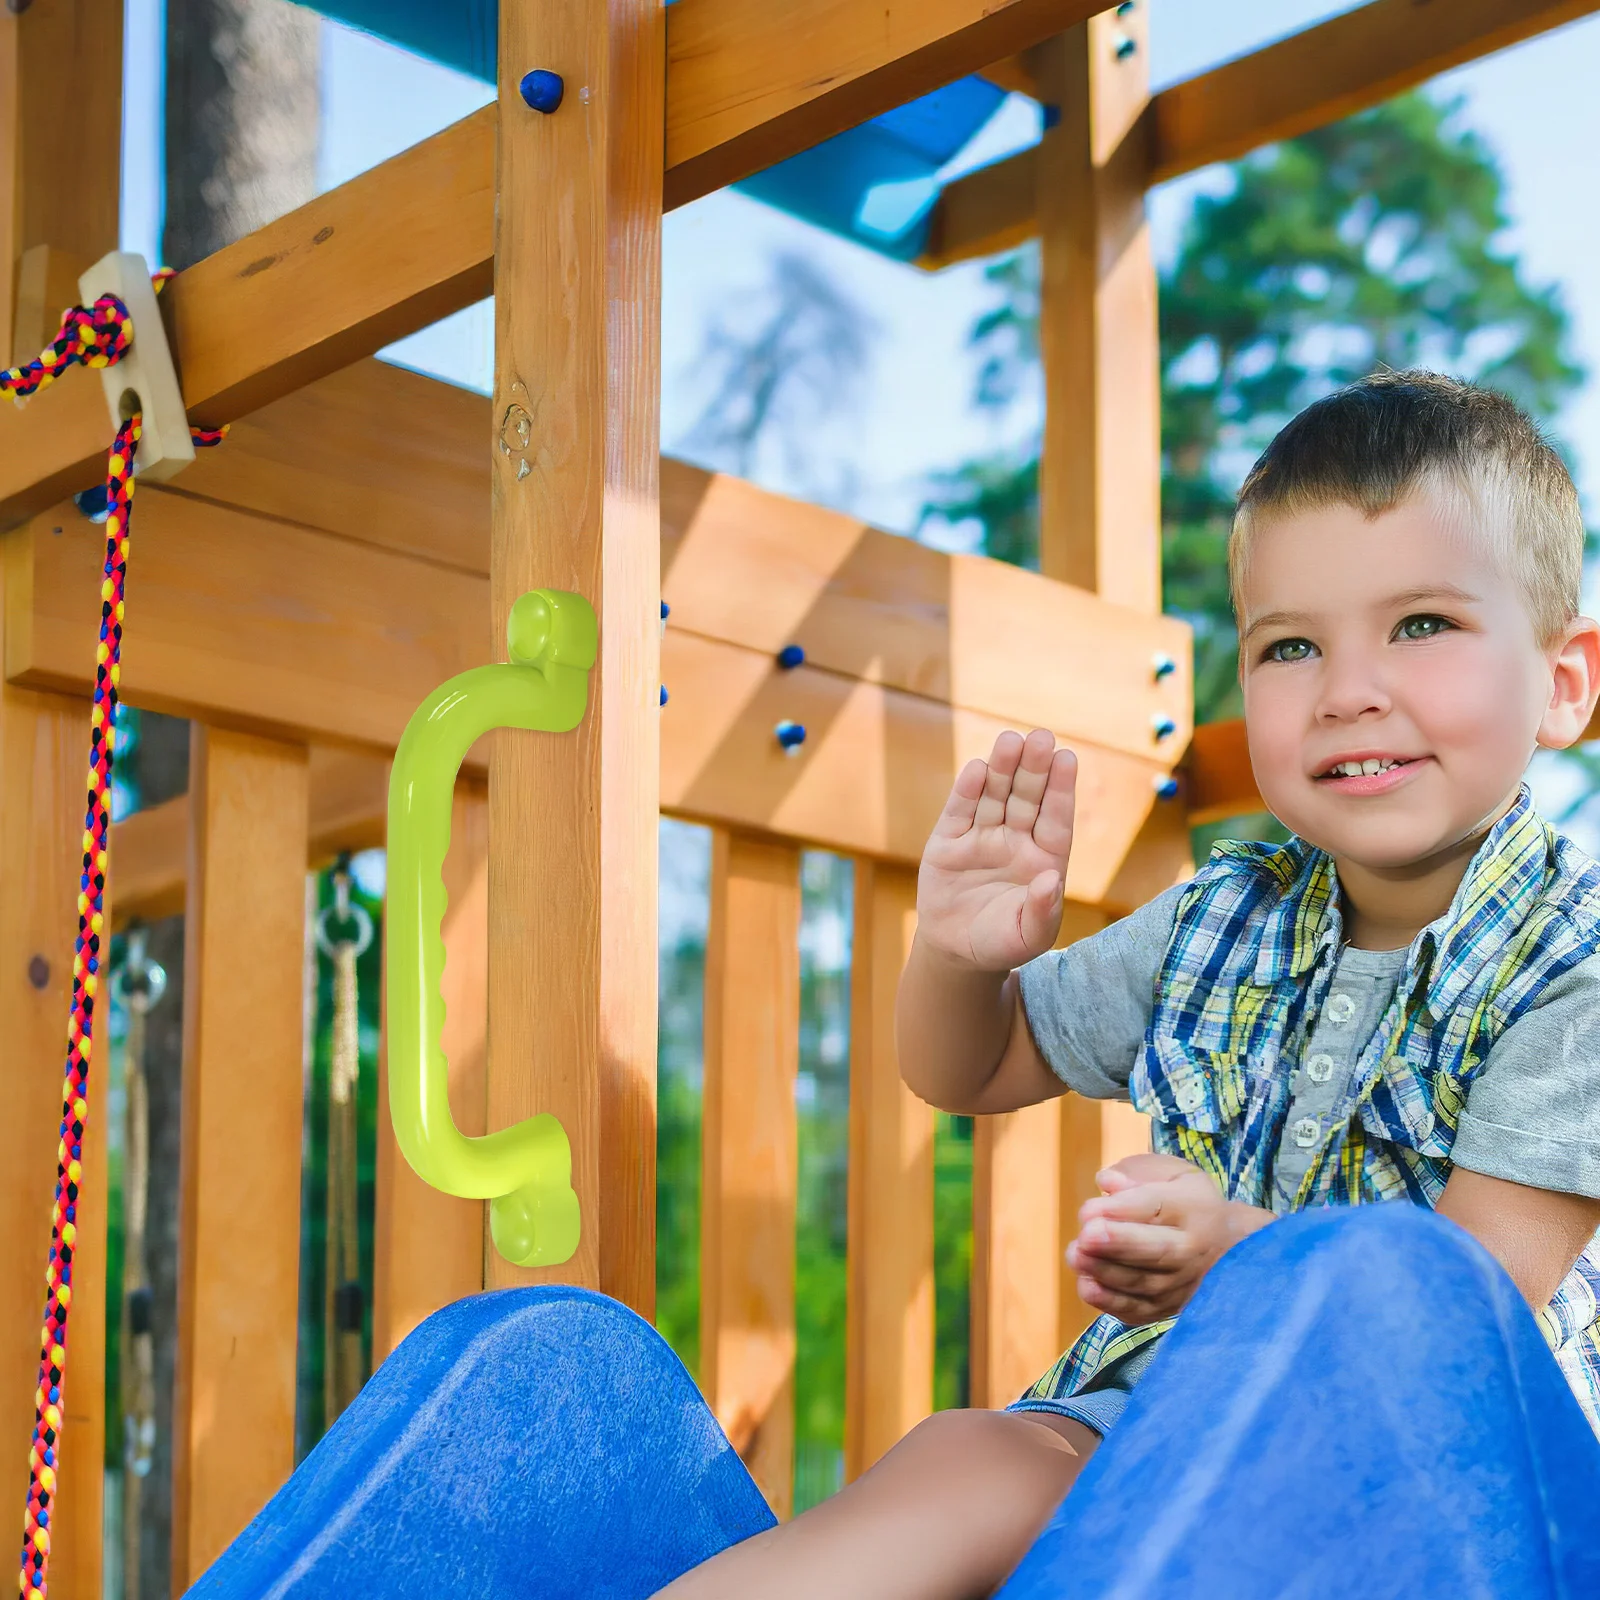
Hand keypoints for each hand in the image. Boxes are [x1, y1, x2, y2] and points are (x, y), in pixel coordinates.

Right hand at [915, 729, 1076, 971]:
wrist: (957, 952)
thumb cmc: (1003, 942)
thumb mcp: (1029, 936)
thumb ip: (1043, 910)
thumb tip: (1052, 879)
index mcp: (1043, 858)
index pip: (1055, 818)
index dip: (1061, 789)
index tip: (1067, 758)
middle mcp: (1015, 840)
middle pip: (1026, 797)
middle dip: (1032, 768)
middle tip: (1040, 737)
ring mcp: (981, 838)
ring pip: (994, 797)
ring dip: (1002, 769)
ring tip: (1009, 740)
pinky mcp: (948, 842)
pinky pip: (960, 812)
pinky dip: (968, 791)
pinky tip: (978, 769)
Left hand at [1065, 1154, 1272, 1323]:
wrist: (1232, 1251)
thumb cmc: (1190, 1203)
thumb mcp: (1175, 1175)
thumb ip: (1140, 1173)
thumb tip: (1106, 1182)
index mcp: (1192, 1209)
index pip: (1157, 1208)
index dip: (1121, 1210)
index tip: (1087, 1211)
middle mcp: (1191, 1250)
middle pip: (1155, 1250)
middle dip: (1117, 1244)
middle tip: (1084, 1238)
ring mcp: (1181, 1284)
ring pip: (1143, 1283)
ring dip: (1106, 1272)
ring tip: (1075, 1255)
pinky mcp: (1169, 1308)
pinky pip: (1140, 1310)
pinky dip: (1112, 1302)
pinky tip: (1086, 1286)